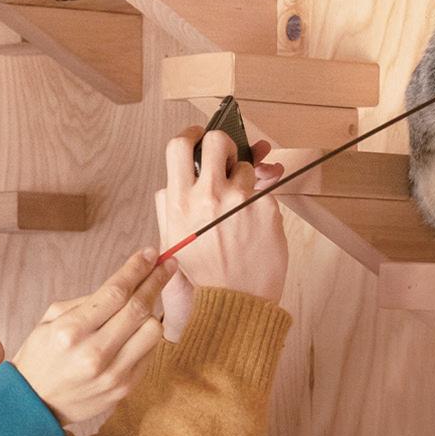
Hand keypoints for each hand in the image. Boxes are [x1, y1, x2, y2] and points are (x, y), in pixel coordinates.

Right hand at [10, 250, 171, 425]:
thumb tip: (127, 281)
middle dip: (157, 280)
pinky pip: (149, 353)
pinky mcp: (124, 388)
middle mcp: (93, 353)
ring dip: (153, 312)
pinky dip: (146, 337)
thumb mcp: (51, 320)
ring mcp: (112, 374)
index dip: (137, 269)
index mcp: (70, 331)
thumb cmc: (42, 355)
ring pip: (153, 331)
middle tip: (167, 265)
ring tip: (145, 304)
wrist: (34, 404)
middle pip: (139, 308)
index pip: (115, 292)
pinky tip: (137, 330)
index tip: (151, 254)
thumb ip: (87, 301)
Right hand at [155, 128, 289, 309]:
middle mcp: (208, 196)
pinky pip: (265, 189)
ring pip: (246, 166)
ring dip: (246, 178)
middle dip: (224, 144)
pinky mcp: (265, 208)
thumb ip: (169, 205)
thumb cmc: (206, 272)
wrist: (236, 301)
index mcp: (179, 202)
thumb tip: (174, 178)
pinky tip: (255, 221)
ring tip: (241, 206)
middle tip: (227, 158)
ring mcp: (239, 200)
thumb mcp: (172, 239)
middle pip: (217, 141)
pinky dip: (261, 200)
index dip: (191, 134)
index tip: (198, 135)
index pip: (179, 146)